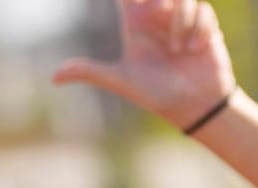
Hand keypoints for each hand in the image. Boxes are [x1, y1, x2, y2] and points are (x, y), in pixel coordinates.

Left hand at [54, 0, 235, 130]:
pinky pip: (203, 9)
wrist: (195, 107)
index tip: (138, 3)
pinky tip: (195, 49)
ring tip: (179, 50)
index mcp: (135, 23)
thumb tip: (53, 78)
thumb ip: (90, 71)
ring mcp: (181, 20)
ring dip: (181, 20)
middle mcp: (157, 17)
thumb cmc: (157, 95)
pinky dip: (199, 27)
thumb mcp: (122, 81)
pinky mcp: (204, 25)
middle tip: (157, 12)